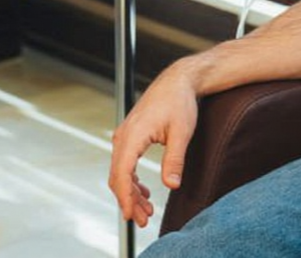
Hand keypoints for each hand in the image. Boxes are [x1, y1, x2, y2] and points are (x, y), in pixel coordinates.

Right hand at [108, 59, 198, 227]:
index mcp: (133, 135)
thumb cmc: (179, 102)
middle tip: (143, 220)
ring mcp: (124, 136)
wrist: (178, 81)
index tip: (131, 215)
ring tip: (146, 210)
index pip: (122, 173)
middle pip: (118, 176)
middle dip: (129, 200)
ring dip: (131, 192)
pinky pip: (125, 163)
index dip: (125, 197)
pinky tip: (144, 191)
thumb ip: (174, 160)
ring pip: (121, 171)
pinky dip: (132, 179)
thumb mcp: (182, 133)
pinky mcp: (130, 136)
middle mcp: (123, 136)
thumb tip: (172, 185)